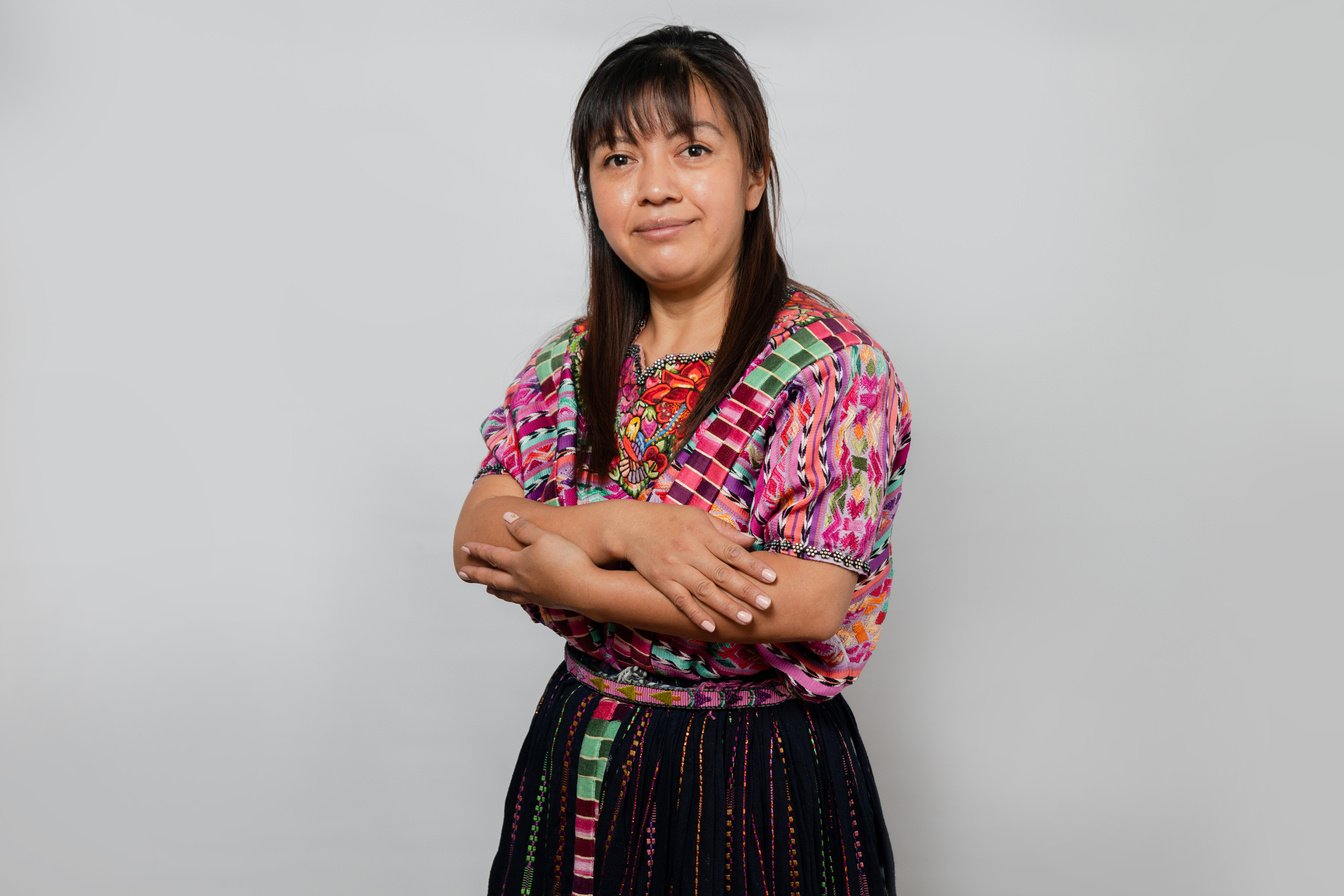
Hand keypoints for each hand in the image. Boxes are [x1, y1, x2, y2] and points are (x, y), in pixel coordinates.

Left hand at [459, 512, 595, 610]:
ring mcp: (532, 593)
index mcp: (518, 564)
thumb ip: (524, 528)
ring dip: (494, 589)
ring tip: (487, 589)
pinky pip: (520, 599)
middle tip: (463, 574)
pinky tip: (517, 596)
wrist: (586, 590)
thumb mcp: (544, 537)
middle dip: (477, 574)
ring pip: (505, 592)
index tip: (464, 548)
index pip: (492, 556)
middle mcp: (520, 581)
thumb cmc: (567, 560)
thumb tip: (506, 518)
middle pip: (492, 578)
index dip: (478, 550)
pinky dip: (511, 597)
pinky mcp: (545, 600)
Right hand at [616, 503, 777, 633]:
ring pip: (704, 591)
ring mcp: (674, 568)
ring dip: (726, 606)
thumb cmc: (669, 520)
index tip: (772, 578)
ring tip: (746, 620)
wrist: (630, 527)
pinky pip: (681, 600)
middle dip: (746, 590)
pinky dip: (696, 614)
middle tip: (767, 604)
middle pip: (722, 574)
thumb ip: (724, 531)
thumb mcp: (697, 517)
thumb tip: (751, 540)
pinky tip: (712, 626)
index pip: (732, 552)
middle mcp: (690, 551)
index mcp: (702, 533)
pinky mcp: (661, 581)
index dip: (753, 565)